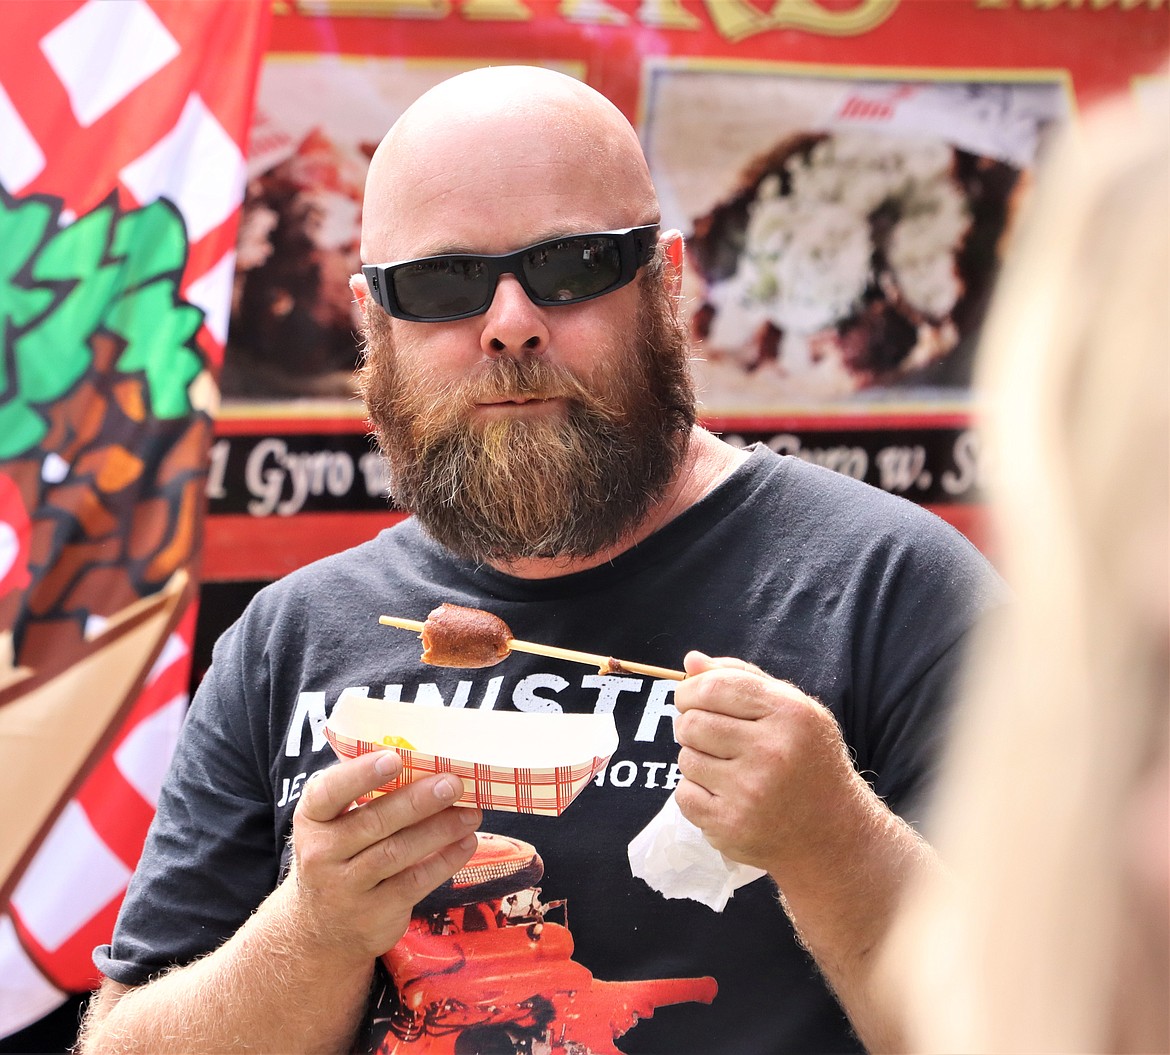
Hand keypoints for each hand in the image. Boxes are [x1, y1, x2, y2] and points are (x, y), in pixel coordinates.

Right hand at [287, 751, 481, 963]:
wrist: (322, 930)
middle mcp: (321, 853)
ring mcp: (345, 887)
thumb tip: (426, 763)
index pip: (329, 792)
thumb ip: (365, 797)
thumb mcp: (334, 826)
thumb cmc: (340, 856)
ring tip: (470, 813)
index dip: (361, 774)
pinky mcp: (373, 914)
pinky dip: (444, 861)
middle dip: (418, 801)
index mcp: (312, 818)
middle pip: (374, 822)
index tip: (394, 758)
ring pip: (397, 852)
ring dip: (439, 830)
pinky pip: (414, 883)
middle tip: (452, 784)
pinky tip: (466, 843)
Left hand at [672, 651, 867, 877]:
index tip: (689, 697)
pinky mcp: (730, 826)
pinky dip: (696, 793)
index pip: (715, 687)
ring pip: (686, 759)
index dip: (691, 689)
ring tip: (727, 768)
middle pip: (692, 723)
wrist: (833, 833)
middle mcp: (770, 751)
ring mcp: (749, 792)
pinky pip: (684, 795)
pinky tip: (725, 795)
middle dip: (692, 725)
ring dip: (697, 760)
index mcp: (788, 714)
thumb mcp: (791, 710)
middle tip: (712, 737)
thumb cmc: (808, 761)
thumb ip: (742, 678)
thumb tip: (692, 661)